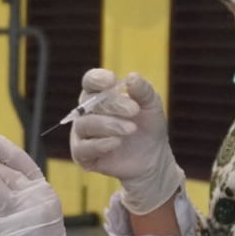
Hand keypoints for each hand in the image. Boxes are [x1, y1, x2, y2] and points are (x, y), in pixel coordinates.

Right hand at [70, 69, 184, 214]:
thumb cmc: (148, 126)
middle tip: (134, 110)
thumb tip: (132, 76)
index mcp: (100, 94)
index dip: (97, 79)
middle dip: (113, 105)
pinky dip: (100, 144)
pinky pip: (83, 148)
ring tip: (131, 129)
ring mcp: (82, 133)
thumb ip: (143, 90)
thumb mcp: (152, 106)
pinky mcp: (82, 155)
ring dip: (109, 125)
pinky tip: (117, 142)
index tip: (111, 81)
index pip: (90, 81)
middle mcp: (86, 112)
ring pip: (85, 124)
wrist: (152, 158)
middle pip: (88, 102)